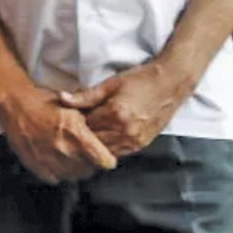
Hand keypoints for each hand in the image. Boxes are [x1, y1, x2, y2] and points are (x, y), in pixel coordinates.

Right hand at [0, 83, 116, 184]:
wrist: (14, 104)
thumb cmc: (41, 100)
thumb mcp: (71, 104)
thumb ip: (90, 121)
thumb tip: (106, 134)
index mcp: (74, 130)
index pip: (104, 160)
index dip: (106, 157)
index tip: (105, 154)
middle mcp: (63, 148)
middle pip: (91, 169)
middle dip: (92, 160)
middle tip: (85, 149)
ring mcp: (49, 160)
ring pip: (75, 175)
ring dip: (77, 166)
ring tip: (70, 152)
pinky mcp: (38, 167)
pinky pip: (58, 178)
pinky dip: (60, 170)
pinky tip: (57, 156)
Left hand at [60, 61, 190, 158]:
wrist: (170, 84)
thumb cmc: (140, 79)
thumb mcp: (111, 83)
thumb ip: (86, 95)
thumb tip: (63, 98)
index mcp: (115, 114)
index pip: (85, 126)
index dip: (75, 122)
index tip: (69, 116)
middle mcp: (125, 132)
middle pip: (94, 142)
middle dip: (83, 135)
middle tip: (75, 127)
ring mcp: (134, 141)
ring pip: (105, 151)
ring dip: (95, 144)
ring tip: (88, 132)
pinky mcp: (141, 145)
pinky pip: (119, 153)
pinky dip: (109, 147)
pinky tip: (103, 136)